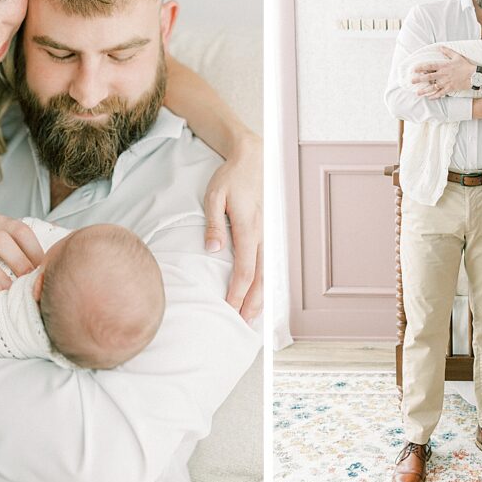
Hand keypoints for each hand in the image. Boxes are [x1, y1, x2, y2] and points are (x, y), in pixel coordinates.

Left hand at [204, 135, 262, 321]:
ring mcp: (269, 233)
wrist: (252, 158)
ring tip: (253, 316)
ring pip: (268, 272)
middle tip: (243, 324)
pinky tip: (261, 293)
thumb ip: (214, 224)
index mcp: (248, 227)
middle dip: (252, 302)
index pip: (244, 270)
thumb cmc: (231, 177)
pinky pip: (269, 262)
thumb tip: (212, 249)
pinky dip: (266, 281)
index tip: (228, 309)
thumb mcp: (214, 196)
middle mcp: (262, 234)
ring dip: (262, 296)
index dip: (237, 293)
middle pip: (261, 278)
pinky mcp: (269, 232)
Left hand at [411, 48, 474, 97]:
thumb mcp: (457, 56)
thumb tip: (440, 47)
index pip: (430, 66)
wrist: (474, 76)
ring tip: (417, 93)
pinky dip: (434, 96)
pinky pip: (440, 93)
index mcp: (444, 66)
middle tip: (411, 81)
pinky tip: (429, 97)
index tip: (414, 68)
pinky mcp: (450, 89)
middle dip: (419, 79)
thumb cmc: (465, 66)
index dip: (421, 67)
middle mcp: (443, 74)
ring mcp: (446, 82)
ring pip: (433, 87)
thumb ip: (447, 52)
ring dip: (425, 90)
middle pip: (429, 77)